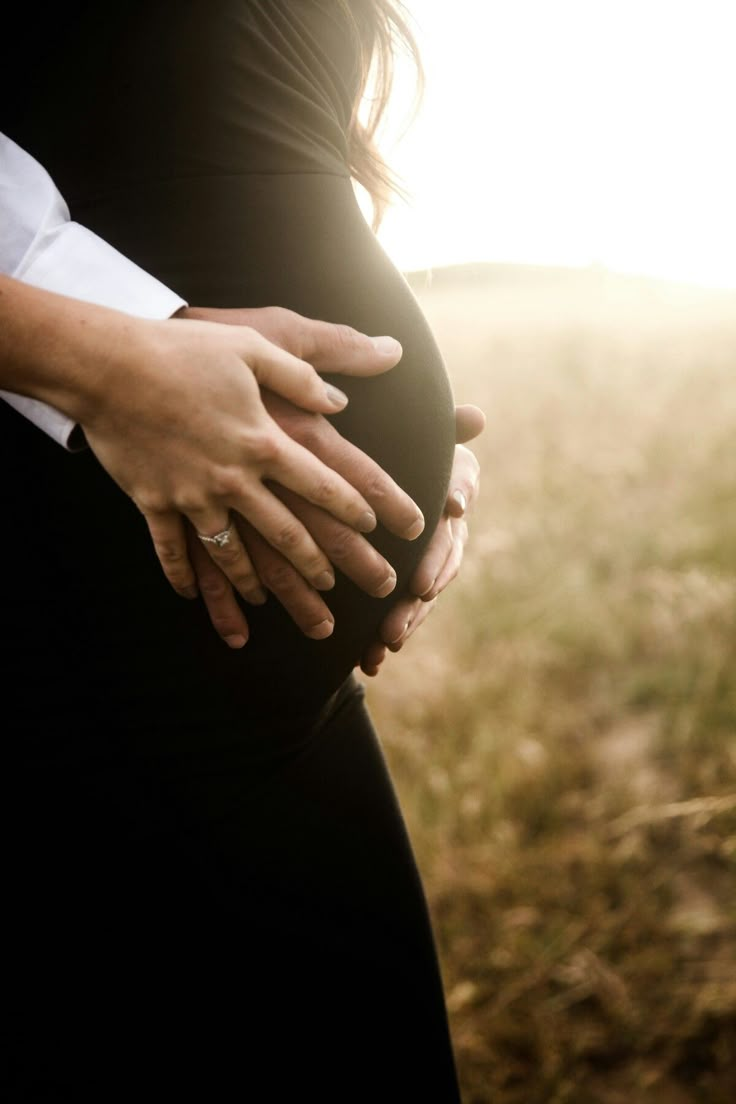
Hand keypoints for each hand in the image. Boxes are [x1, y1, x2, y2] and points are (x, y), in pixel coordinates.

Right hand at [81, 307, 413, 603]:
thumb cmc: (182, 349)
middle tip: (342, 587)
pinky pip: (171, 550)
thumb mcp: (254, 344)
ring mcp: (193, 497)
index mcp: (266, 441)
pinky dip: (183, 577)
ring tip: (273, 601)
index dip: (356, 508)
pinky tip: (191, 596)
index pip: (324, 484)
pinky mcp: (154, 502)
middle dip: (320, 565)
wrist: (105, 365)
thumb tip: (342, 402)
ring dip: (257, 583)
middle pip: (289, 534)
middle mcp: (235, 479)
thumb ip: (302, 376)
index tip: (379, 529)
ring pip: (233, 554)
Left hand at [358, 403, 484, 675]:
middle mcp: (446, 527)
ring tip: (388, 639)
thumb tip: (476, 417)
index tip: (448, 508)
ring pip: (423, 595)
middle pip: (444, 554)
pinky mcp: (402, 590)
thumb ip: (436, 427)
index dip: (457, 496)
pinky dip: (383, 640)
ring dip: (408, 618)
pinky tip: (370, 662)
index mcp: (450, 487)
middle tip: (417, 590)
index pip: (460, 493)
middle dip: (430, 575)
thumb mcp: (400, 434)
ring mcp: (426, 562)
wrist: (356, 495)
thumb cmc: (387, 448)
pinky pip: (399, 617)